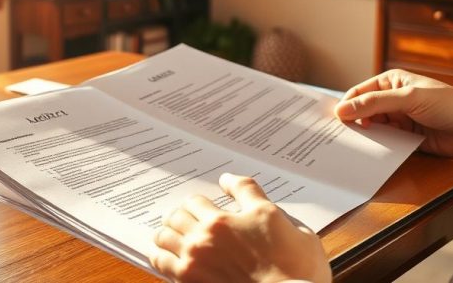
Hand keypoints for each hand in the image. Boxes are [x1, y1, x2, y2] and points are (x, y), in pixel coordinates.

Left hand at [150, 173, 330, 282]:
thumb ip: (250, 193)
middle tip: (187, 222)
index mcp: (223, 220)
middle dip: (181, 217)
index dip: (198, 203)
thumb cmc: (292, 263)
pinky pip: (161, 263)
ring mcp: (194, 261)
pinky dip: (160, 256)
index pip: (194, 201)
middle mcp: (203, 238)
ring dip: (167, 234)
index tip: (202, 209)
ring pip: (163, 237)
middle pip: (175, 216)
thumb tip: (229, 180)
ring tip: (174, 238)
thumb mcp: (276, 216)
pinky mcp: (190, 281)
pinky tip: (167, 257)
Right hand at [334, 69, 452, 159]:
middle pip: (363, 112)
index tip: (332, 121)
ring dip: (364, 137)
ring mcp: (401, 121)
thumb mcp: (409, 99)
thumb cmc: (450, 104)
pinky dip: (377, 149)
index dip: (345, 105)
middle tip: (334, 137)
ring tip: (347, 148)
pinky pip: (386, 144)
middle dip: (351, 123)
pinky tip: (367, 155)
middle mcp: (393, 100)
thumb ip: (374, 105)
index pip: (359, 93)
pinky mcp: (408, 140)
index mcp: (392, 82)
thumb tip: (341, 109)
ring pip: (373, 129)